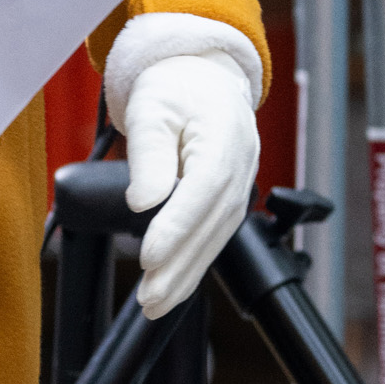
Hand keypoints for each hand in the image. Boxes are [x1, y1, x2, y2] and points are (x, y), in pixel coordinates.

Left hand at [124, 54, 259, 318]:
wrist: (205, 79)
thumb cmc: (177, 88)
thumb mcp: (152, 107)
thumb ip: (149, 154)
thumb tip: (143, 201)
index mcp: (224, 139)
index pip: (202, 191)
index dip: (177, 227)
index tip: (149, 256)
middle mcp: (241, 168)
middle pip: (211, 225)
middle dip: (179, 267)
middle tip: (148, 299)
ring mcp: (241, 187)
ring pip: (215, 239)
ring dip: (186, 275)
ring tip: (155, 304)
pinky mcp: (230, 200)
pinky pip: (214, 237)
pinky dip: (194, 264)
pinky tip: (173, 288)